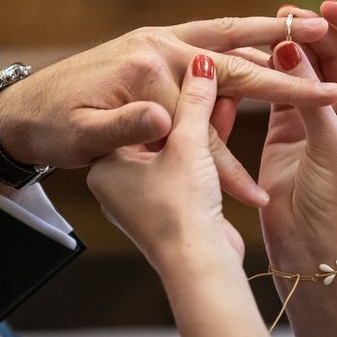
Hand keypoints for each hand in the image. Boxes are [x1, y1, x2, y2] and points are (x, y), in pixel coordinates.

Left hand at [0, 17, 336, 204]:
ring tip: (304, 43)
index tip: (291, 145)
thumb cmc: (51, 127)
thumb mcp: (79, 137)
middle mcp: (157, 48)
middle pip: (232, 56)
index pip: (216, 98)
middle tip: (327, 52)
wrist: (24, 113)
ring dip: (261, 50)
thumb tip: (161, 119)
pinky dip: (232, 65)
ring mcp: (156, 49)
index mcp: (146, 66)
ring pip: (222, 49)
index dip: (250, 132)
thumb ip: (120, 129)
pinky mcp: (154, 58)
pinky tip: (256, 62)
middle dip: (282, 63)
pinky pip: (203, 58)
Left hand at [86, 55, 243, 268]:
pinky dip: (205, 139)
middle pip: (158, 123)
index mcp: (109, 162)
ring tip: (228, 88)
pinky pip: (184, 159)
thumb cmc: (178, 215)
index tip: (195, 64)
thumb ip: (191, 106)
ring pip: (175, 140)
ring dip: (204, 117)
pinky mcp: (168, 201)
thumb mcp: (184, 151)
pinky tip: (227, 111)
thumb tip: (199, 68)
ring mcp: (142, 191)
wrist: (196, 272)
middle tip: (216, 70)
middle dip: (193, 101)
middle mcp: (119, 175)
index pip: (139, 111)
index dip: (172, 86)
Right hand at [258, 1, 336, 269]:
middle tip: (284, 16)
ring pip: (303, 67)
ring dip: (288, 48)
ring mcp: (315, 115)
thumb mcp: (330, 144)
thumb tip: (286, 47)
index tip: (327, 7)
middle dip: (312, 31)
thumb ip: (308, 96)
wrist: (309, 245)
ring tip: (265, 30)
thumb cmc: (336, 201)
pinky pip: (278, 90)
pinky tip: (253, 58)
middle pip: (334, 52)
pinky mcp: (284, 127)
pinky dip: (268, 73)